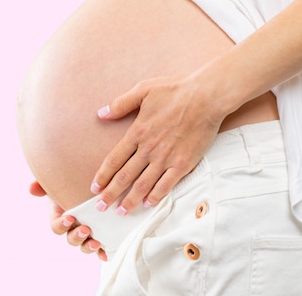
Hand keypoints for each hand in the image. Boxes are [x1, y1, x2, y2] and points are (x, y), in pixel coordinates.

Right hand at [29, 181, 106, 260]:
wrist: (94, 185)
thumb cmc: (72, 184)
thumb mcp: (58, 183)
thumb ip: (43, 185)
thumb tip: (31, 188)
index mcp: (61, 217)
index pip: (56, 226)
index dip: (61, 225)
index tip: (69, 218)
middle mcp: (73, 228)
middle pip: (71, 239)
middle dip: (77, 236)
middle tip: (85, 229)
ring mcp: (86, 233)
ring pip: (84, 246)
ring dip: (88, 247)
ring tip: (96, 243)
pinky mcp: (100, 235)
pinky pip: (100, 249)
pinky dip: (102, 253)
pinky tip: (106, 254)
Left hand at [91, 73, 226, 214]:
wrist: (206, 97)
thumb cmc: (175, 90)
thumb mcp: (143, 90)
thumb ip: (121, 104)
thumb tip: (101, 114)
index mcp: (137, 132)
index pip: (114, 159)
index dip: (103, 175)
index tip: (94, 187)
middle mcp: (149, 149)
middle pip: (125, 177)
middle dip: (111, 194)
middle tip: (101, 206)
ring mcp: (166, 158)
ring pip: (143, 185)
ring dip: (130, 200)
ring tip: (121, 212)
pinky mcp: (183, 163)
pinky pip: (166, 185)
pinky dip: (156, 196)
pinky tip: (148, 204)